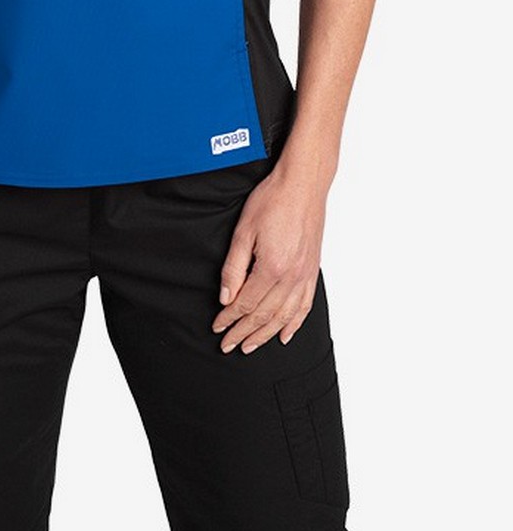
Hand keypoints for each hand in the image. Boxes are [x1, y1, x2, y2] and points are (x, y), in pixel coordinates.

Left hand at [210, 163, 326, 351]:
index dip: (229, 318)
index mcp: (272, 268)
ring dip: (266, 334)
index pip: (245, 303)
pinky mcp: (313, 271)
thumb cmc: (272, 201)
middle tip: (228, 345)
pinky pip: (305, 305)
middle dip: (244, 332)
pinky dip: (295, 324)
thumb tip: (226, 297)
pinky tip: (285, 334)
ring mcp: (305, 276)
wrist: (303, 185)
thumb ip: (234, 267)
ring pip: (284, 317)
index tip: (217, 328)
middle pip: (264, 315)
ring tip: (251, 345)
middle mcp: (291, 277)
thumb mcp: (244, 231)